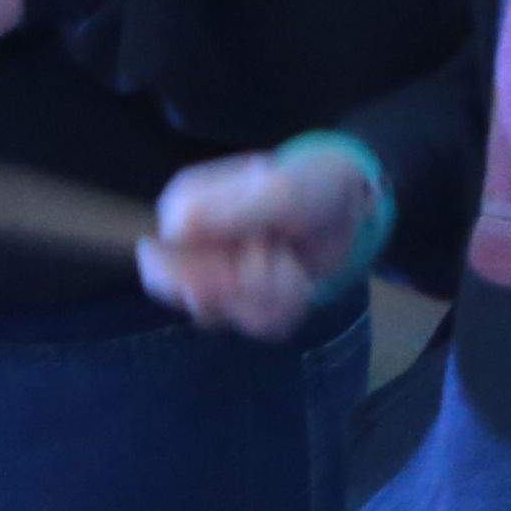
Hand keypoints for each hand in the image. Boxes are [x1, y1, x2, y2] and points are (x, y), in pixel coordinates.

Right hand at [142, 142, 380, 338]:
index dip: (209, 273)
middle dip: (248, 286)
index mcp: (186, 208)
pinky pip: (256, 324)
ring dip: (274, 295)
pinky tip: (297, 278)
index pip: (161, 266)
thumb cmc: (311, 186)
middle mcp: (193, 245)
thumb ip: (230, 211)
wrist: (348, 208)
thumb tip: (175, 229)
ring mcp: (217, 275)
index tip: (259, 249)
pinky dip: (286, 307)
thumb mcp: (279, 192)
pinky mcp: (244, 299)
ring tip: (292, 261)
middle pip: (195, 299)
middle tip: (279, 254)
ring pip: (230, 316)